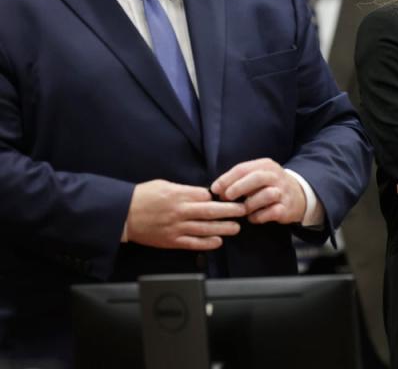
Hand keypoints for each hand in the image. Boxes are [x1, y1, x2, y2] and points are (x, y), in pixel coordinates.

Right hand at [125, 179, 245, 249]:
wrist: (122, 215)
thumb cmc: (142, 197)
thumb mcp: (163, 185)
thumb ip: (184, 189)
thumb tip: (202, 193)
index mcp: (177, 195)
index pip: (205, 195)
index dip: (218, 196)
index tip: (228, 197)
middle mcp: (179, 211)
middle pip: (210, 211)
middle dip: (230, 210)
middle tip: (243, 210)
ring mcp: (176, 227)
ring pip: (205, 228)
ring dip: (224, 228)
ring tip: (237, 227)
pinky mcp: (171, 241)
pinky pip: (193, 243)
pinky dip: (207, 243)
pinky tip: (219, 241)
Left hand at [212, 158, 308, 224]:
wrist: (299, 194)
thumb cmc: (269, 185)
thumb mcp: (257, 175)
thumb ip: (238, 180)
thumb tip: (216, 190)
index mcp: (265, 165)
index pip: (243, 168)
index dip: (226, 179)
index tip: (214, 189)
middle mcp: (276, 176)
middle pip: (257, 177)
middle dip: (238, 188)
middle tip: (226, 197)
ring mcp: (283, 192)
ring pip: (266, 195)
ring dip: (250, 204)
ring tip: (243, 210)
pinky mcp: (287, 207)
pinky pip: (272, 212)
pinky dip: (259, 216)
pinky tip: (253, 218)